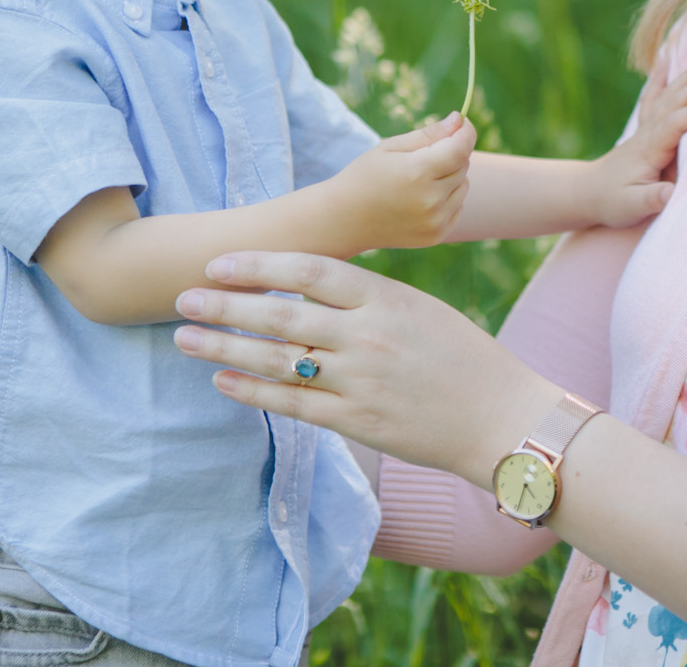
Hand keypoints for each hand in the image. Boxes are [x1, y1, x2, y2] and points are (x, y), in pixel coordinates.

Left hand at [172, 252, 563, 487]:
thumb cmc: (466, 358)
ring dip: (224, 349)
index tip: (220, 263)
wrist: (503, 418)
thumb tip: (309, 286)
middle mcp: (368, 336)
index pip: (308, 271)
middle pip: (280, 315)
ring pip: (276, 361)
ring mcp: (360, 382)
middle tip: (183, 298)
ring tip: (185, 339)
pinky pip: (292, 405)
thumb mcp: (421, 309)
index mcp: (387, 298)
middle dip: (225, 306)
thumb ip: (368, 298)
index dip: (258, 265)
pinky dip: (252, 392)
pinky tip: (222, 382)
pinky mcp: (357, 423)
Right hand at [322, 112, 476, 252]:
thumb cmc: (365, 176)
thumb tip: (459, 120)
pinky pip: (458, 206)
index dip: (465, 132)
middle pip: (462, 165)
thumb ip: (429, 134)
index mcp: (417, 173)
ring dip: (450, 177)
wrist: (343, 220)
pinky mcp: (436, 236)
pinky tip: (420, 199)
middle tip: (422, 156)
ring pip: (463, 186)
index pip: (460, 148)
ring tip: (419, 180)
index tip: (462, 123)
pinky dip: (447, 198)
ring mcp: (434, 221)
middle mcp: (430, 200)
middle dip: (450, 154)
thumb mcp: (391, 147)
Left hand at [580, 62, 686, 228]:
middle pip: (673, 104)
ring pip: (667, 97)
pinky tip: (665, 58)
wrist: (587, 192)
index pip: (673, 126)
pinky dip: (659, 77)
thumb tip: (671, 193)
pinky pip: (653, 97)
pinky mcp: (645, 129)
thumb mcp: (632, 207)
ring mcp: (646, 128)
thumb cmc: (612, 201)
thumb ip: (652, 199)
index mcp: (648, 150)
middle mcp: (647, 133)